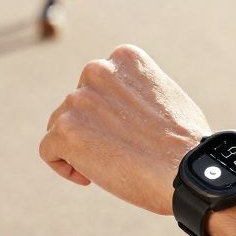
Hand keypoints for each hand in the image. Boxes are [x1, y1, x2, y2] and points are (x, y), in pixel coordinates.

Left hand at [40, 45, 210, 215]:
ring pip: (60, 126)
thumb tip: (123, 102)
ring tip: (111, 166)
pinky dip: (64, 166)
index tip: (126, 133)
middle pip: (77, 104)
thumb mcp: (166, 95)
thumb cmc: (186, 143)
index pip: (98, 84)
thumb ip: (138, 90)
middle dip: (92, 129)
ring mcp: (78, 99)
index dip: (108, 112)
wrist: (186, 170)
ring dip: (79, 148)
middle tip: (119, 153)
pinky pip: (48, 150)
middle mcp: (97, 70)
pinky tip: (89, 177)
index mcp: (124, 57)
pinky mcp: (64, 130)